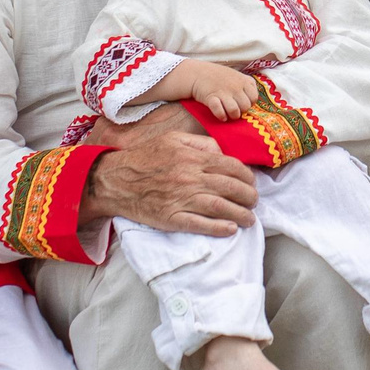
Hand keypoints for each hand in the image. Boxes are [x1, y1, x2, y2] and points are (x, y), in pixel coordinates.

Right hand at [79, 115, 257, 238]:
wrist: (115, 179)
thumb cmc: (145, 158)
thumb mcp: (173, 139)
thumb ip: (200, 143)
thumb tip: (223, 153)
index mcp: (192, 157)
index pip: (232, 167)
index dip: (247, 177)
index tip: (252, 183)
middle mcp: (190, 177)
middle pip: (231, 188)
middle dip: (249, 197)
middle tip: (254, 202)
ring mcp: (181, 199)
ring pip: (220, 208)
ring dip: (240, 215)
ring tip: (249, 219)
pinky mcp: (171, 218)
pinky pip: (200, 225)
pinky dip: (219, 228)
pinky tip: (230, 229)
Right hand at [179, 60, 259, 119]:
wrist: (197, 73)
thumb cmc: (219, 76)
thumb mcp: (236, 75)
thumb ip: (247, 84)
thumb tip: (253, 100)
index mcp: (242, 80)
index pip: (254, 97)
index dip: (249, 103)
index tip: (242, 102)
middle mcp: (235, 87)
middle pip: (245, 106)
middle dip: (241, 111)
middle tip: (235, 109)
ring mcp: (223, 92)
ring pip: (235, 111)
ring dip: (232, 116)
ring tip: (229, 114)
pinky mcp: (211, 98)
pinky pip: (220, 112)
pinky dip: (221, 116)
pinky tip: (221, 116)